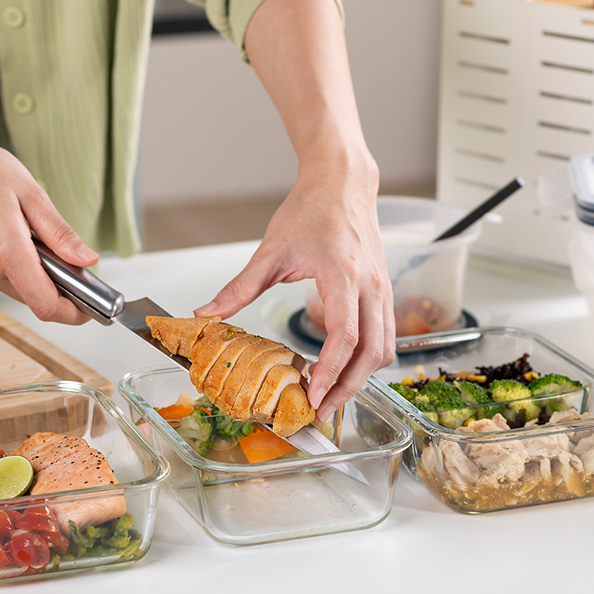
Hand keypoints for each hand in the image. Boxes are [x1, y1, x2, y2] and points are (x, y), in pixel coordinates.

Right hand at [0, 25, 96, 324]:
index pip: (45, 304)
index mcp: (4, 250)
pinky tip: (1, 235)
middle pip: (32, 297)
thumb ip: (60, 233)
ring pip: (13, 287)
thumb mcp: (28, 192)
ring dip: (29, 271)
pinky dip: (6, 265)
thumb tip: (88, 260)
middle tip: (65, 258)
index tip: (89, 309)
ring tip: (24, 232)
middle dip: (54, 284)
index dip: (73, 311)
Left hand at [194, 152, 394, 420]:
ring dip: (362, 377)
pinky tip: (344, 368)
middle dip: (349, 387)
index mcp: (342, 274)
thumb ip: (239, 287)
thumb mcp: (270, 251)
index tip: (314, 394)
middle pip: (372, 351)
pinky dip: (369, 358)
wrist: (342, 183)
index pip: (344, 335)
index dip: (330, 371)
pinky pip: (386, 334)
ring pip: (385, 347)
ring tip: (332, 396)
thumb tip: (206, 314)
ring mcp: (383, 288)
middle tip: (322, 411)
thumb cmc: (310, 210)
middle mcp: (370, 285)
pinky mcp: (385, 290)